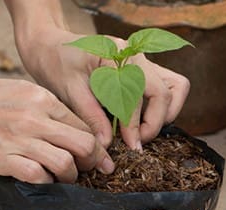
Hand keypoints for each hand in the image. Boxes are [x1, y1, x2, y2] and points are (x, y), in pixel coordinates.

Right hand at [0, 78, 108, 183]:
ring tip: (67, 177)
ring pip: (64, 163)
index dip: (96, 145)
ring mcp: (18, 139)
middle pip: (83, 144)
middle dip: (92, 161)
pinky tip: (44, 180)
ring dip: (71, 175)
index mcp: (43, 99)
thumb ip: (50, 108)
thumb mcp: (24, 91)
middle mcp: (35, 118)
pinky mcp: (2, 158)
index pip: (84, 126)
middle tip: (91, 170)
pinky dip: (47, 181)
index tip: (99, 156)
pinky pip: (37, 175)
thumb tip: (78, 129)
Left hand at [16, 27, 188, 150]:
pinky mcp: (143, 70)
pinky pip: (167, 87)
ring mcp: (144, 61)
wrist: (50, 46)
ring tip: (143, 131)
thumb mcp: (68, 90)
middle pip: (166, 91)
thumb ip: (91, 115)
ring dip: (166, 112)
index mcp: (118, 54)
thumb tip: (108, 143)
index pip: (138, 95)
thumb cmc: (56, 63)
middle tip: (137, 142)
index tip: (132, 147)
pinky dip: (161, 107)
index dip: (135, 125)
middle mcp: (137, 54)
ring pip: (176, 87)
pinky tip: (139, 121)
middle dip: (156, 121)